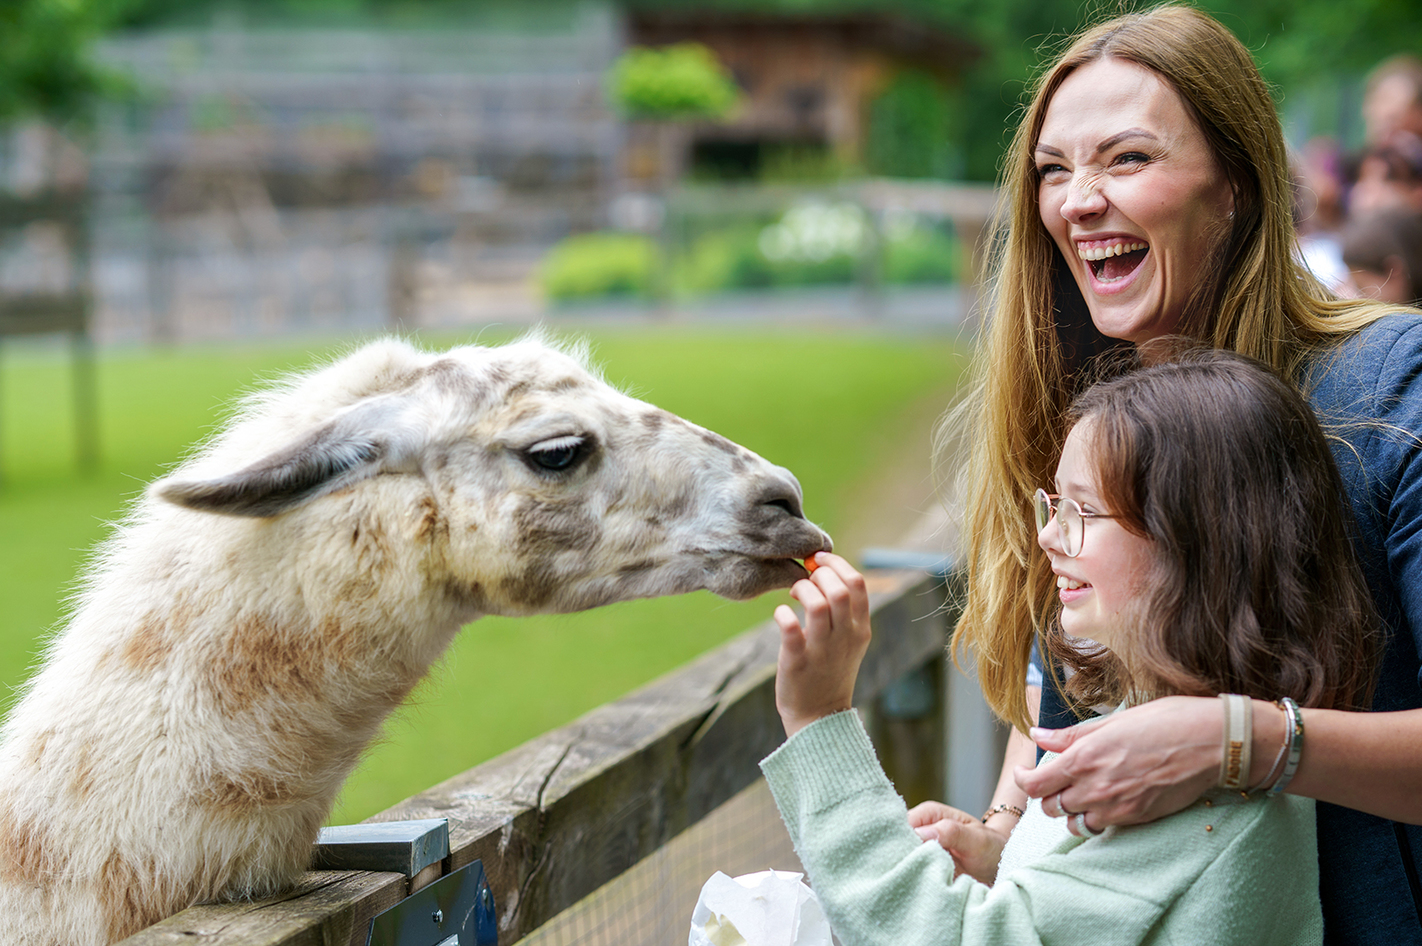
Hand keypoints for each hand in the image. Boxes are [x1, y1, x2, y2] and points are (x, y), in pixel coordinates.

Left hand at [773, 552, 870, 737]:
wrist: (820, 718)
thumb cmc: (830, 672)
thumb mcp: (849, 641)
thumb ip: (844, 611)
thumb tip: (824, 571)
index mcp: (861, 629)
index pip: (858, 583)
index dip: (837, 563)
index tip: (818, 559)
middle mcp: (846, 637)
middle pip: (840, 589)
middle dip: (819, 574)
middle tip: (804, 579)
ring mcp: (823, 650)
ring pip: (818, 604)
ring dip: (802, 590)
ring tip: (794, 595)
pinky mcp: (798, 662)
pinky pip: (790, 628)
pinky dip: (783, 613)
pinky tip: (781, 614)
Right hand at [907, 801, 1009, 884]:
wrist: (1000, 865)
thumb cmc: (990, 847)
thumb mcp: (977, 839)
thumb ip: (952, 833)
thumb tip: (920, 834)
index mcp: (929, 814)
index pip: (902, 825)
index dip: (901, 841)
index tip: (911, 859)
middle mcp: (921, 830)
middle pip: (897, 843)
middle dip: (902, 859)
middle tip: (916, 875)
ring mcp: (920, 849)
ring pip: (901, 860)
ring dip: (907, 872)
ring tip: (920, 885)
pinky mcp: (922, 867)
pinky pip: (910, 873)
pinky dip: (913, 881)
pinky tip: (920, 891)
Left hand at [1015, 695, 1220, 829]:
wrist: (1211, 743)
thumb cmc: (1165, 721)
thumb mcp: (1112, 721)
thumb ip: (1071, 735)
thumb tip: (1038, 735)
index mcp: (1084, 757)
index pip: (1035, 785)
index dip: (1023, 780)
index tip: (1025, 773)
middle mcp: (1095, 787)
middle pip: (1050, 807)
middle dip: (1047, 795)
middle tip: (1057, 780)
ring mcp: (1116, 807)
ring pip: (1073, 823)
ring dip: (1071, 810)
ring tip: (1081, 792)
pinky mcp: (1136, 819)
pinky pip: (1101, 827)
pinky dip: (1095, 818)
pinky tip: (1105, 801)